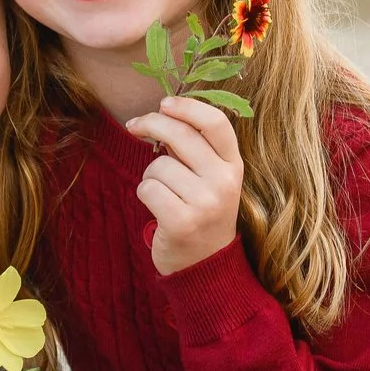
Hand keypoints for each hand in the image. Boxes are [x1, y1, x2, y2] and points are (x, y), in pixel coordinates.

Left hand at [126, 96, 242, 275]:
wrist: (206, 267)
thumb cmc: (202, 214)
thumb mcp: (213, 180)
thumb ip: (197, 149)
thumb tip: (163, 113)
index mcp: (233, 166)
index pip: (215, 122)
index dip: (187, 106)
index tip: (165, 104)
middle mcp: (224, 182)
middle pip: (180, 134)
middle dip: (151, 124)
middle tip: (135, 126)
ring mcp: (205, 203)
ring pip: (158, 165)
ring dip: (151, 175)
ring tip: (164, 193)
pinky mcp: (181, 221)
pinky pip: (147, 188)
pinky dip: (145, 194)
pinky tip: (158, 208)